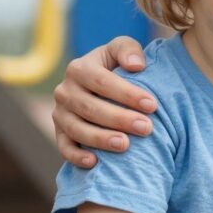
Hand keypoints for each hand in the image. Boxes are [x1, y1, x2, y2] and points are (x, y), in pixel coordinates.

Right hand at [52, 37, 157, 167]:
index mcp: (79, 69)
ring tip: (126, 145)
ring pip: (77, 129)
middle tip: (147, 128)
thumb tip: (136, 65)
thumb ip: (128, 49)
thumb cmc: (116, 67)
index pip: (102, 82)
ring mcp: (60, 114)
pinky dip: (76, 156)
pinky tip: (94, 163)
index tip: (152, 105)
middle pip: (91, 108)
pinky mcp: (60, 133)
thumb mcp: (121, 50)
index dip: (127, 94)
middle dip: (120, 119)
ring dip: (101, 139)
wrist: (99, 87)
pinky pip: (64, 147)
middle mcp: (65, 91)